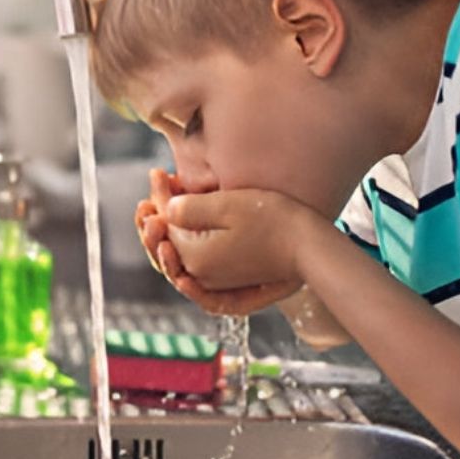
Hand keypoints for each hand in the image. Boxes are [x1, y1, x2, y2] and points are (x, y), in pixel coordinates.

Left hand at [136, 175, 301, 315]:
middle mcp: (200, 276)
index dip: (158, 197)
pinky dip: (182, 264)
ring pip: (178, 262)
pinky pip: (196, 279)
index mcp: (194, 257)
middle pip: (165, 248)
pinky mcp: (231, 285)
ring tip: (158, 217)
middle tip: (150, 195)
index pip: (164, 225)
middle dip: (154, 220)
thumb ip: (188, 208)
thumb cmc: (273, 220)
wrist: (310, 247)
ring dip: (164, 239)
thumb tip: (162, 210)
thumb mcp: (227, 205)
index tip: (158, 173)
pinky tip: (178, 256)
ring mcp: (216, 284)